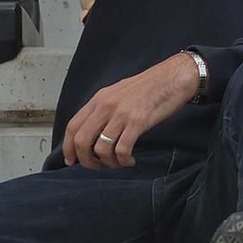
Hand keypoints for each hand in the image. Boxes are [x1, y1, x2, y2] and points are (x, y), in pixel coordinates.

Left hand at [62, 51, 198, 167]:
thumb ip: (104, 109)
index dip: (68, 147)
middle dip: (86, 160)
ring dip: (107, 163)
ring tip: (117, 163)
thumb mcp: (119, 93)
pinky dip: (123, 160)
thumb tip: (94, 132)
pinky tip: (130, 160)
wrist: (174, 77)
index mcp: (99, 99)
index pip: (73, 126)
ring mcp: (121, 114)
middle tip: (96, 166)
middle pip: (82, 140)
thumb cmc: (150, 86)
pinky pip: (122, 149)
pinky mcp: (138, 122)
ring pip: (101, 148)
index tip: (71, 160)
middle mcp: (106, 106)